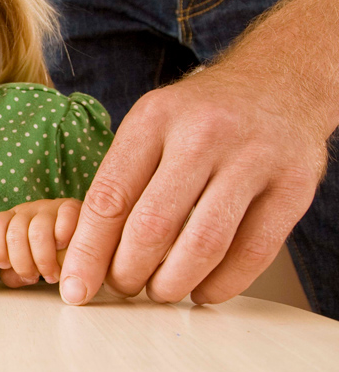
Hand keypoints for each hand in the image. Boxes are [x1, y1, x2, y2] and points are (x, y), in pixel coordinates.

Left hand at [0, 199, 81, 286]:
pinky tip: (66, 250)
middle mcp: (31, 211)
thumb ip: (17, 272)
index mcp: (15, 220)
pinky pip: (64, 220)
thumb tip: (9, 276)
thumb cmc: (55, 256)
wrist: (89, 244)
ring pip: (37, 232)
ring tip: (53, 273)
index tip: (7, 266)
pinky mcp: (74, 208)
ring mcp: (52, 208)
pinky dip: (62, 238)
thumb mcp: (32, 264)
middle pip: (15, 234)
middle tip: (35, 276)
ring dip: (44, 259)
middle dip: (23, 263)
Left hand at [60, 66, 327, 305]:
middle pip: (152, 227)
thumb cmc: (201, 117)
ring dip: (172, 284)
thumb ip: (116, 182)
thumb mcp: (149, 126)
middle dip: (128, 273)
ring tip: (160, 290)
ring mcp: (254, 159)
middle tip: (123, 286)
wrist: (280, 81)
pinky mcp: (294, 186)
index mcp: (154, 119)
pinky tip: (203, 289)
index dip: (88, 253)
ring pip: (203, 245)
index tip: (76, 288)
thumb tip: (78, 251)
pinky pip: (252, 253)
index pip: (109, 198)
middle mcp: (203, 134)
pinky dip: (221, 284)